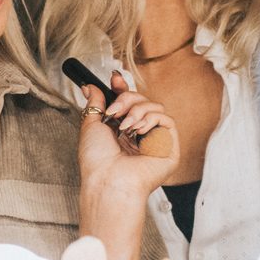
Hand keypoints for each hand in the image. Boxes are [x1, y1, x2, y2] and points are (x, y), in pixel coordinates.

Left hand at [77, 74, 177, 189]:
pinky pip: (168, 121)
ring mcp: (155, 143)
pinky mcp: (169, 149)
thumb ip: (95, 103)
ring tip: (124, 126)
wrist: (107, 180)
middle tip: (114, 111)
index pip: (131, 104)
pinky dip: (152, 119)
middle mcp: (140, 137)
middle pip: (144, 101)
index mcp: (123, 133)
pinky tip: (138, 131)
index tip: (115, 79)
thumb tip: (90, 86)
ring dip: (138, 111)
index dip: (125, 89)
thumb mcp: (91, 125)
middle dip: (128, 99)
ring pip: (156, 108)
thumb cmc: (97, 161)